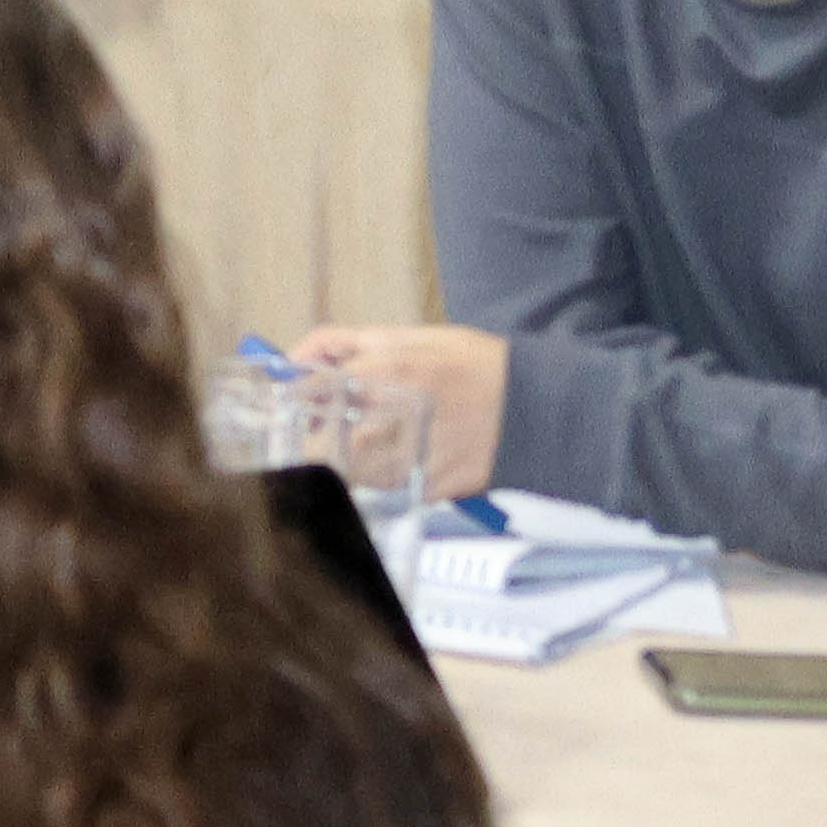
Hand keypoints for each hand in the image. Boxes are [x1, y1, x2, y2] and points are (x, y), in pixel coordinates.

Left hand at [291, 322, 508, 496]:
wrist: (538, 409)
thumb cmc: (477, 366)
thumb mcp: (418, 337)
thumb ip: (355, 343)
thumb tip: (300, 358)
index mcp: (393, 367)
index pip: (315, 387)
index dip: (292, 398)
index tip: (288, 403)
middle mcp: (400, 412)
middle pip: (324, 443)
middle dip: (311, 443)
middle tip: (314, 436)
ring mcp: (415, 454)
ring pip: (351, 472)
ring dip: (346, 463)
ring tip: (369, 446)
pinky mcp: (429, 487)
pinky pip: (385, 490)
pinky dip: (381, 480)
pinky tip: (401, 461)